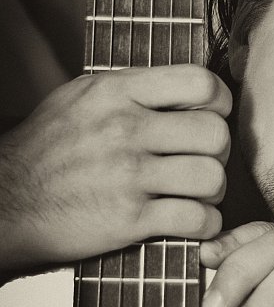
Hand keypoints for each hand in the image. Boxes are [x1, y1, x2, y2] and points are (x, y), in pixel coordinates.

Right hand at [0, 65, 230, 271]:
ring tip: (196, 195)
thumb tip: (188, 88)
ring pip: (212, 177)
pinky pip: (198, 219)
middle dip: (219, 154)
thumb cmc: (48, 151)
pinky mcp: (129, 218)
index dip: (219, 103)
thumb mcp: (81, 99)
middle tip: (204, 164)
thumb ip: (133, 91)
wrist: (6, 202)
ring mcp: (127, 174)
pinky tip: (191, 221)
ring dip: (213, 192)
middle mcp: (124, 128)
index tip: (211, 118)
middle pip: (215, 133)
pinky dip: (205, 224)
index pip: (200, 82)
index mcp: (115, 92)